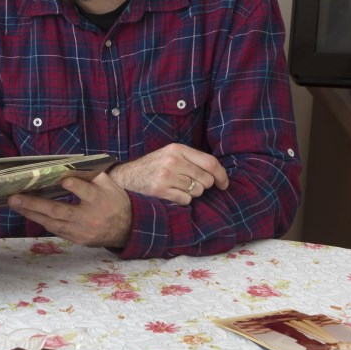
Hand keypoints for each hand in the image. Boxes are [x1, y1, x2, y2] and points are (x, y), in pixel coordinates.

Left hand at [7, 173, 131, 246]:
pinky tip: (26, 212)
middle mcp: (89, 218)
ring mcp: (81, 231)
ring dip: (31, 213)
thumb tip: (68, 165)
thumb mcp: (109, 185)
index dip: (76, 187)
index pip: (88, 193)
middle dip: (36, 204)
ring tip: (14, 203)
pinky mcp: (76, 239)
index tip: (64, 180)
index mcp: (101, 200)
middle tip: (15, 197)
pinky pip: (55, 230)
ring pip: (52, 223)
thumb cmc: (114, 201)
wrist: (126, 229)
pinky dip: (40, 220)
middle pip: (60, 211)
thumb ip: (92, 175)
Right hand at [109, 143, 228, 204]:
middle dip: (203, 186)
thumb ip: (190, 159)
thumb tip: (217, 172)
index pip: (210, 162)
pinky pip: (186, 200)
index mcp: (177, 149)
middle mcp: (172, 161)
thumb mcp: (169, 154)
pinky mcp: (161, 190)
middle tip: (192, 185)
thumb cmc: (152, 167)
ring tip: (178, 188)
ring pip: (197, 191)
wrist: (126, 177)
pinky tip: (171, 194)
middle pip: (206, 179)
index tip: (224, 184)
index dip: (221, 175)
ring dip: (192, 193)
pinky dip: (182, 200)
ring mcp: (166, 176)